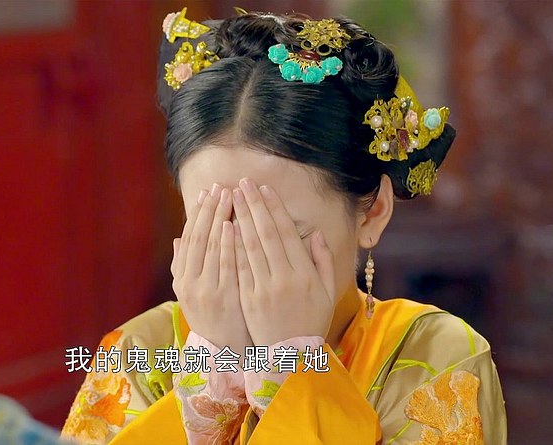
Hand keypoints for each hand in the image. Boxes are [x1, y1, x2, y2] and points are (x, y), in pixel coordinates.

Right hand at [172, 183, 252, 355]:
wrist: (225, 352)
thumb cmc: (214, 319)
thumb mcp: (192, 295)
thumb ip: (184, 267)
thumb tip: (177, 240)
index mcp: (182, 279)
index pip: (189, 239)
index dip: (197, 215)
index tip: (206, 193)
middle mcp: (189, 283)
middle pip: (199, 238)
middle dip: (209, 210)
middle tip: (219, 186)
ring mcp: (205, 290)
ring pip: (211, 247)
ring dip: (219, 219)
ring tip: (228, 196)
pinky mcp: (223, 297)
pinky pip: (225, 265)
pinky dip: (227, 244)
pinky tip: (232, 225)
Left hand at [232, 178, 336, 345]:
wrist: (291, 356)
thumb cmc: (311, 322)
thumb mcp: (328, 293)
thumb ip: (323, 262)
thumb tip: (314, 234)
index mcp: (305, 273)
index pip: (286, 232)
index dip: (274, 208)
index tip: (265, 188)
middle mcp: (285, 277)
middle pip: (266, 233)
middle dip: (253, 205)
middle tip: (242, 183)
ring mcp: (264, 288)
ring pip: (250, 246)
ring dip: (240, 218)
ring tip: (231, 198)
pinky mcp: (248, 299)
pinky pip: (239, 267)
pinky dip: (231, 246)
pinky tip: (224, 227)